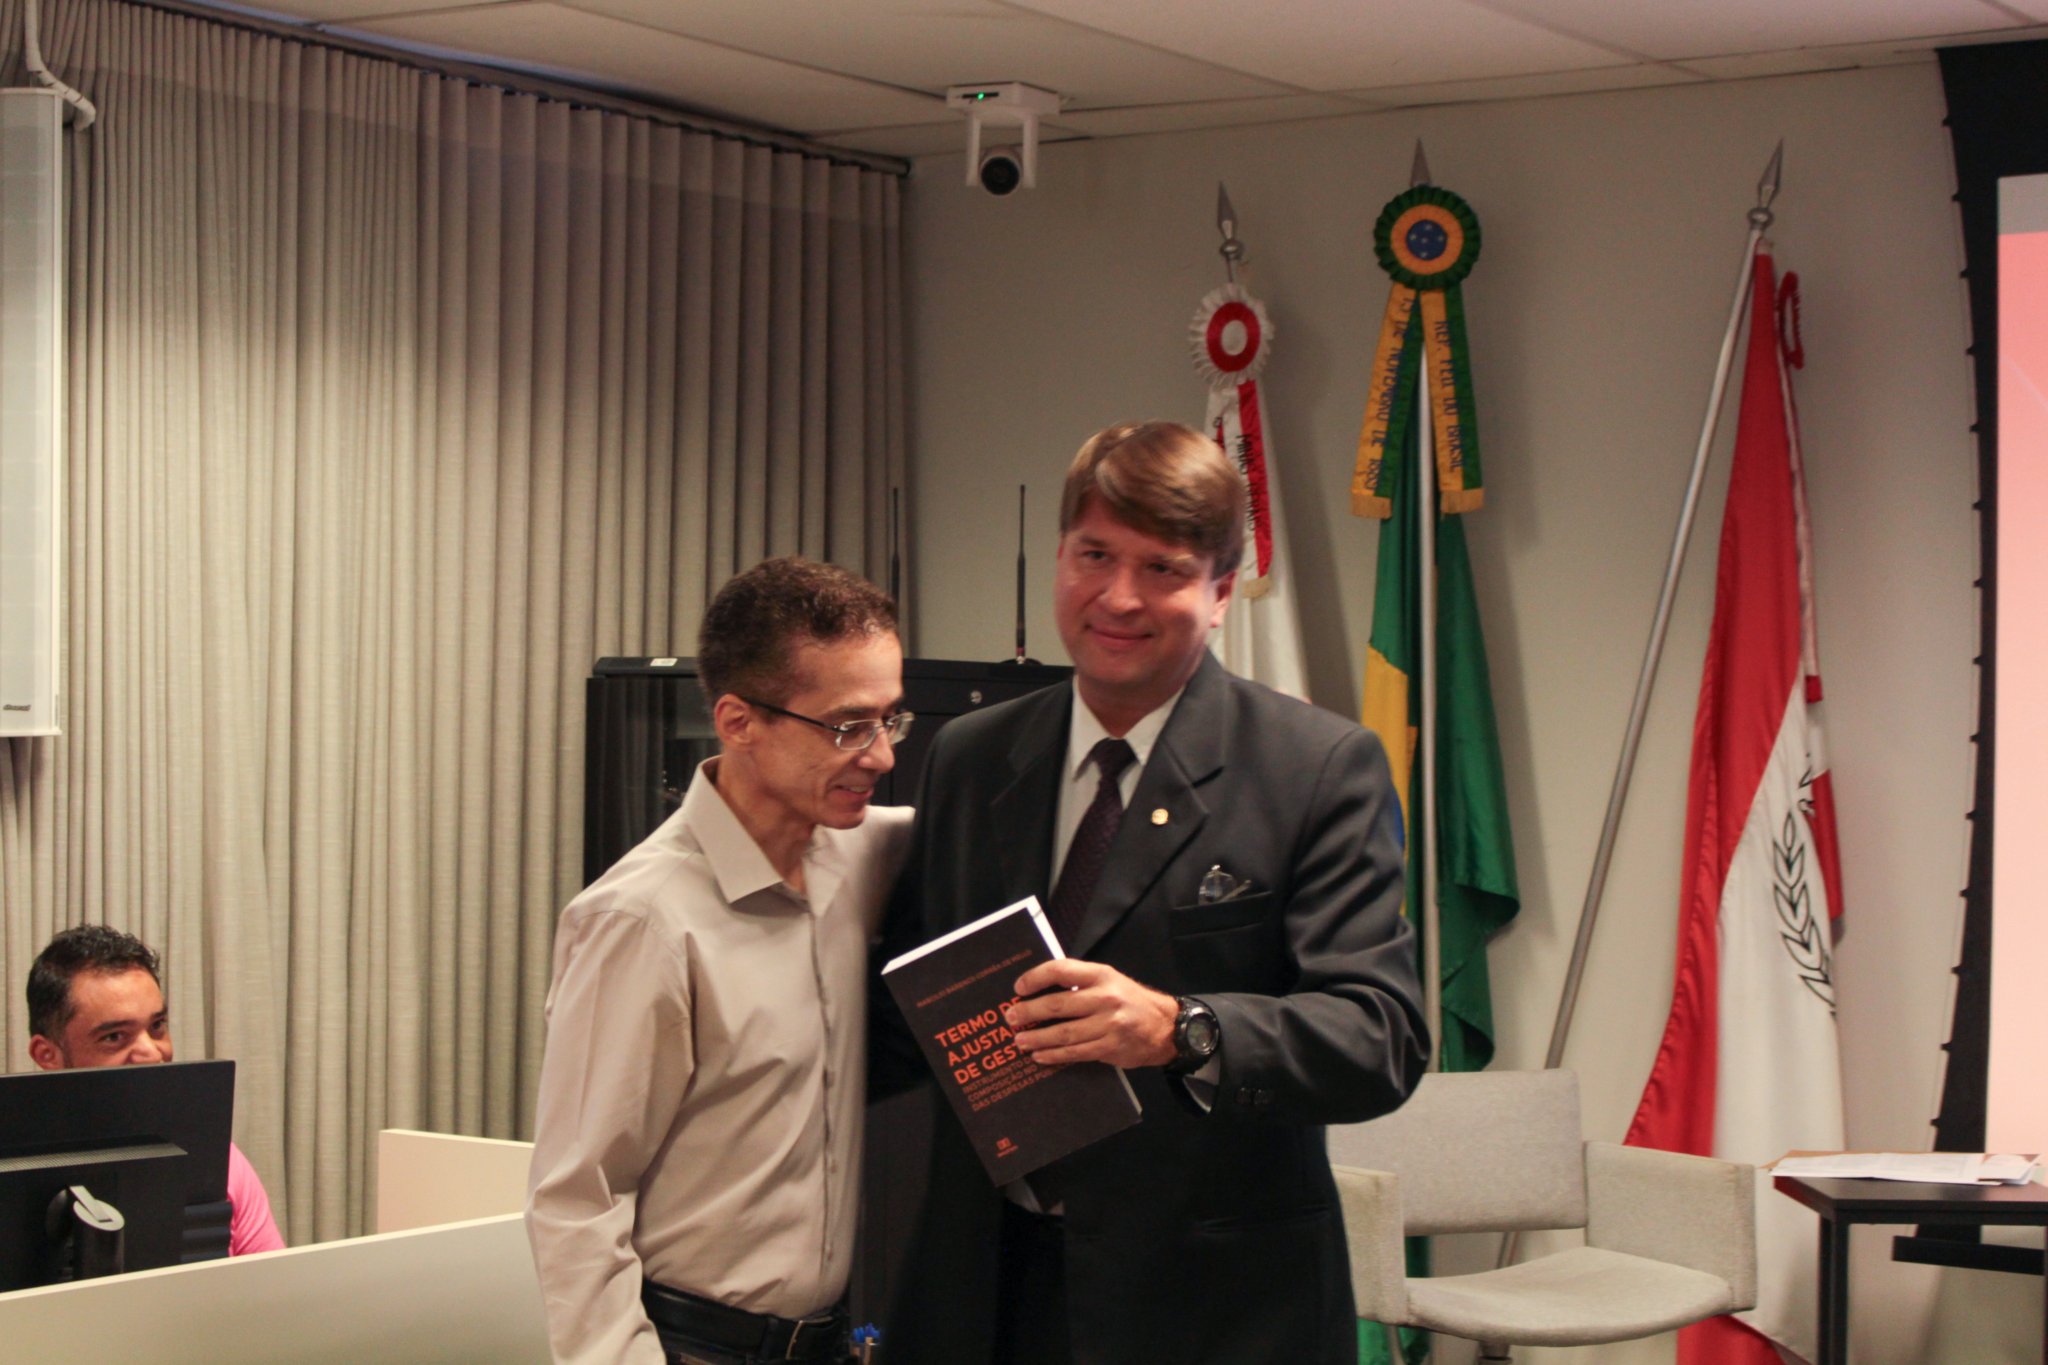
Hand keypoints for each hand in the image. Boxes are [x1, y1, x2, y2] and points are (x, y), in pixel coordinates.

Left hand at [1005, 959, 1177, 1068]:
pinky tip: (1040, 1055)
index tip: (1019, 988)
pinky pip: (1075, 1052)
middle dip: (1029, 1012)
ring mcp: (1108, 1024)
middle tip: (1011, 1018)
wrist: (1165, 1026)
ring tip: (1020, 1041)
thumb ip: (1080, 982)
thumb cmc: (1129, 1001)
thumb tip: (1039, 989)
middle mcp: (1105, 997)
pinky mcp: (1109, 1047)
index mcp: (1101, 975)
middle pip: (1057, 1005)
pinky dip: (1053, 1055)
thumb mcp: (1109, 981)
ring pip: (1063, 1033)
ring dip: (1037, 1038)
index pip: (1061, 970)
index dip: (1035, 978)